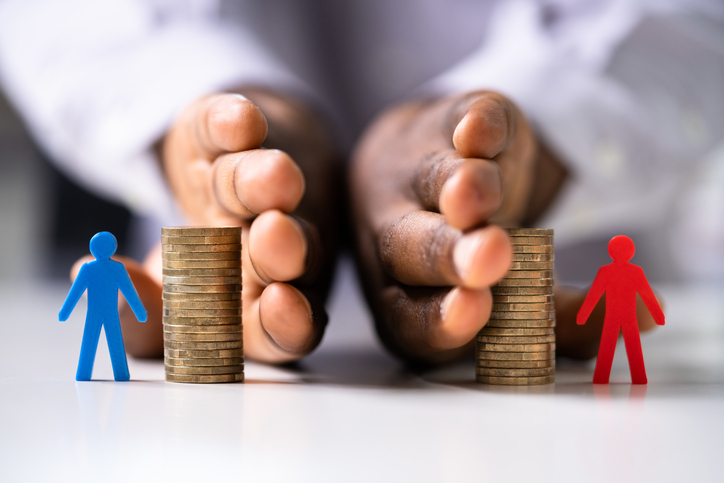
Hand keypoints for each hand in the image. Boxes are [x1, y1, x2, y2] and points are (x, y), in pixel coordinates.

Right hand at [90, 90, 339, 361]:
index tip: (278, 305)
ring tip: (276, 175)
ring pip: (260, 189)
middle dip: (278, 249)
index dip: (286, 320)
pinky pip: (230, 128)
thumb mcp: (167, 306)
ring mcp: (254, 186)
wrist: (232, 175)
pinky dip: (232, 123)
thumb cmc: (199, 265)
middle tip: (275, 235)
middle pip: (280, 253)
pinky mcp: (232, 133)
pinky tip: (242, 122)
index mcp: (261, 300)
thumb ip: (140, 320)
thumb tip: (96, 283)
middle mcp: (271, 246)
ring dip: (261, 184)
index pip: (283, 324)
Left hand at [349, 90, 546, 363]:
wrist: (441, 167)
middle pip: (410, 249)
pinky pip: (453, 119)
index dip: (439, 319)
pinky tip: (479, 129)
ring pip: (430, 181)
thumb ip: (569, 318)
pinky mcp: (447, 123)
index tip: (475, 311)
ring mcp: (418, 175)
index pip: (411, 318)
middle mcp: (398, 236)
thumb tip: (643, 320)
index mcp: (408, 294)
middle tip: (488, 255)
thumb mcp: (520, 293)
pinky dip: (472, 124)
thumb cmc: (479, 251)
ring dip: (457, 186)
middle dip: (447, 254)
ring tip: (478, 190)